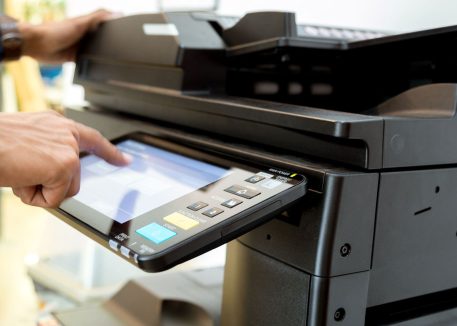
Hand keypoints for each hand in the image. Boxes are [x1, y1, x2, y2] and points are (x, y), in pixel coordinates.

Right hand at [0, 111, 129, 207]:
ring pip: (65, 190)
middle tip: (22, 170)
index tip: (126, 161)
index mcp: (57, 125)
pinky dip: (35, 198)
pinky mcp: (65, 165)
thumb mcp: (25, 142)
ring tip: (19, 172)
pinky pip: (55, 199)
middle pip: (74, 177)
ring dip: (39, 190)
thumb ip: (47, 152)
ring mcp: (68, 149)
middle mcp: (66, 133)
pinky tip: (20, 179)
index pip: (92, 138)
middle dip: (49, 184)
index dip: (109, 152)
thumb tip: (56, 175)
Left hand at [18, 9, 115, 62]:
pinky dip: (92, 64)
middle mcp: (84, 35)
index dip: (115, 23)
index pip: (104, 22)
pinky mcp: (75, 57)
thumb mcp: (79, 23)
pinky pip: (87, 62)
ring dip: (102, 54)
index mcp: (87, 24)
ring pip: (96, 51)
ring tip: (115, 58)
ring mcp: (80, 46)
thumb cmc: (56, 30)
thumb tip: (115, 13)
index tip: (127, 26)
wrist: (38, 45)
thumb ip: (96, 18)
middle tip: (124, 45)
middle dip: (112, 41)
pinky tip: (99, 67)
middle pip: (102, 37)